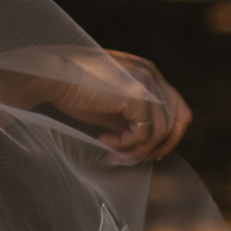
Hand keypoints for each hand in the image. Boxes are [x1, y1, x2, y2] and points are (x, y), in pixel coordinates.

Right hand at [53, 50, 191, 163]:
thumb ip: (127, 118)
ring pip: (161, 131)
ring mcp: (147, 83)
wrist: (50, 75)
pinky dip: (126, 145)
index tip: (143, 150)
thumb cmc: (70, 87)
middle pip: (181, 118)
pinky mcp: (136, 96)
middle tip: (136, 158)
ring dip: (136, 149)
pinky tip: (104, 141)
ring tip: (110, 151)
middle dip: (162, 145)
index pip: (175, 106)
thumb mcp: (107, 104)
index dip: (166, 134)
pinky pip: (144, 133)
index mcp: (147, 72)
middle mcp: (153, 74)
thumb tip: (138, 143)